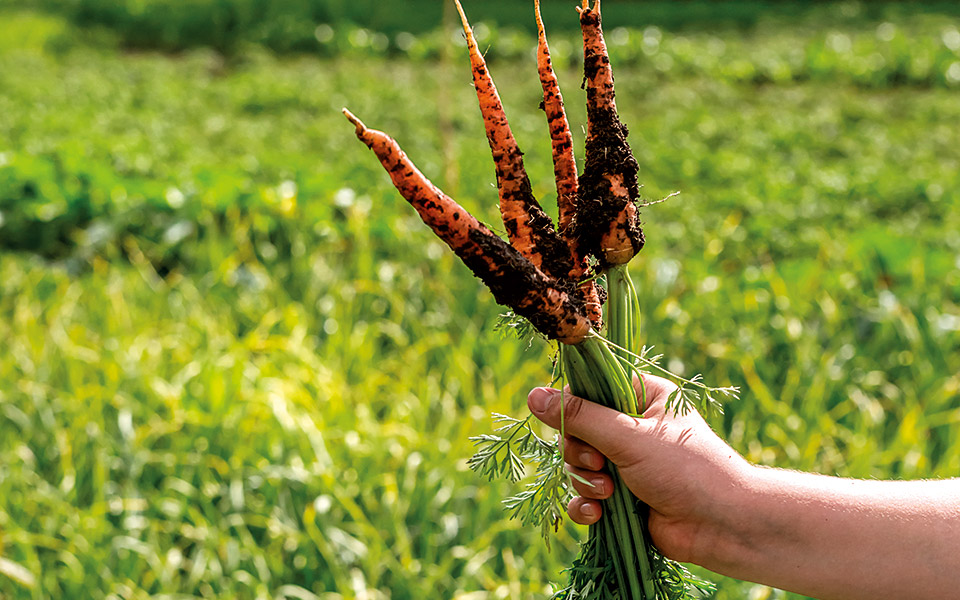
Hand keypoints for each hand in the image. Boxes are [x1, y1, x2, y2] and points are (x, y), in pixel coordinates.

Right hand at [527, 373, 749, 564]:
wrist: (723, 526)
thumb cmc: (685, 469)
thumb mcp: (629, 437)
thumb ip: (579, 417)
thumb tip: (532, 396)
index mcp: (642, 397)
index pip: (590, 389)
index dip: (574, 407)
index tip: (573, 424)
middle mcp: (632, 427)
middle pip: (577, 430)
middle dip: (580, 453)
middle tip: (599, 464)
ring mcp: (626, 464)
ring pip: (578, 465)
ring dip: (585, 481)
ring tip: (609, 493)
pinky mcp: (622, 498)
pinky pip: (585, 496)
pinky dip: (587, 505)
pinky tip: (597, 515)